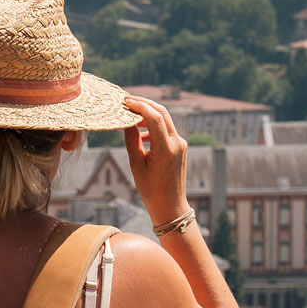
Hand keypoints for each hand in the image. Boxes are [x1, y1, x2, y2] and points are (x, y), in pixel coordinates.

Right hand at [122, 96, 191, 222]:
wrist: (170, 206)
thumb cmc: (151, 189)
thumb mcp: (136, 165)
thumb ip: (132, 141)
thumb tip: (127, 122)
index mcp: (165, 148)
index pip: (154, 117)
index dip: (140, 105)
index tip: (125, 101)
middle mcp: (177, 143)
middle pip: (162, 113)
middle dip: (145, 104)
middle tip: (128, 100)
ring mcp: (181, 144)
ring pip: (165, 120)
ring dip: (149, 114)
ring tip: (131, 115)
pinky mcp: (180, 147)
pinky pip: (167, 130)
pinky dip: (154, 126)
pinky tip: (141, 133)